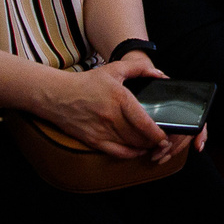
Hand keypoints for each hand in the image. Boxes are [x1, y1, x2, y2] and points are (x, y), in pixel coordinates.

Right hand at [39, 53, 179, 162]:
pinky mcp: (93, 140)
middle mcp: (111, 117)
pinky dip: (130, 154)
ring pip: (130, 146)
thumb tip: (159, 74)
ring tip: (153, 145)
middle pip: (139, 137)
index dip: (157, 133)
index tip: (166, 136)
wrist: (58, 96)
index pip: (143, 122)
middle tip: (163, 141)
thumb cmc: (87, 82)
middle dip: (154, 142)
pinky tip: (137, 150)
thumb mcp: (114, 69)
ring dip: (144, 148)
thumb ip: (139, 69)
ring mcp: (102, 130)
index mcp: (119, 98)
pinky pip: (116, 153)